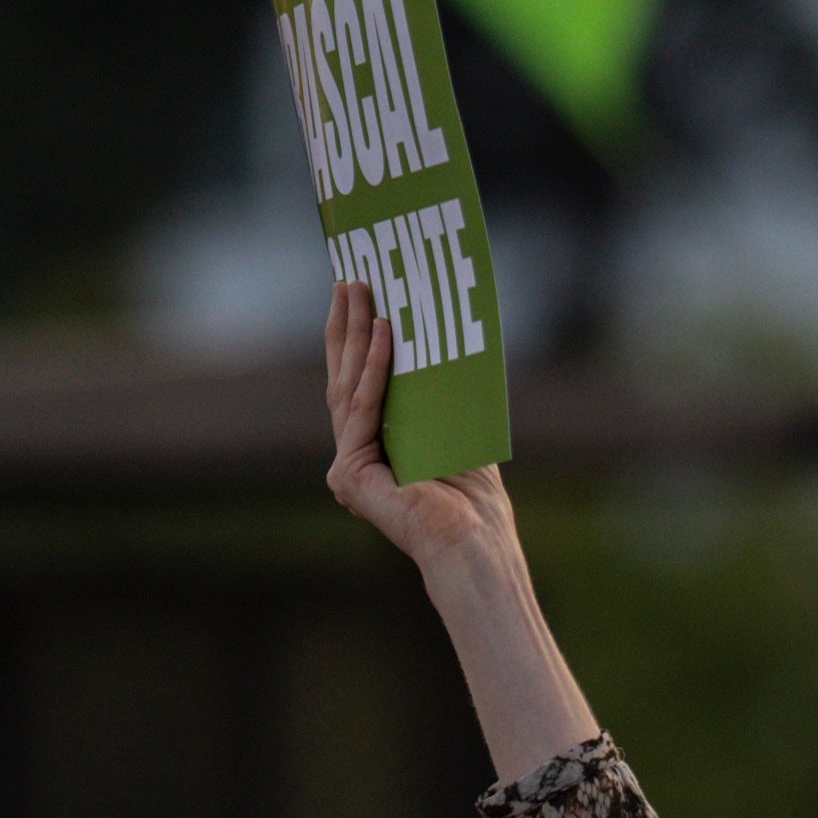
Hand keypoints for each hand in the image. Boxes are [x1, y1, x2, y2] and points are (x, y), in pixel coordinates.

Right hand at [321, 281, 518, 580]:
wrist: (473, 539)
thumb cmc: (474, 494)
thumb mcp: (452, 424)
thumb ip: (436, 390)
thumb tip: (444, 331)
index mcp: (375, 446)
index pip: (359, 383)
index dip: (353, 339)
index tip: (356, 295)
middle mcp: (354, 456)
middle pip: (344, 377)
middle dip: (345, 325)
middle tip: (349, 278)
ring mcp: (347, 465)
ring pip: (347, 385)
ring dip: (353, 332)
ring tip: (358, 289)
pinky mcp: (348, 474)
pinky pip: (363, 409)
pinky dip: (373, 368)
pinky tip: (382, 331)